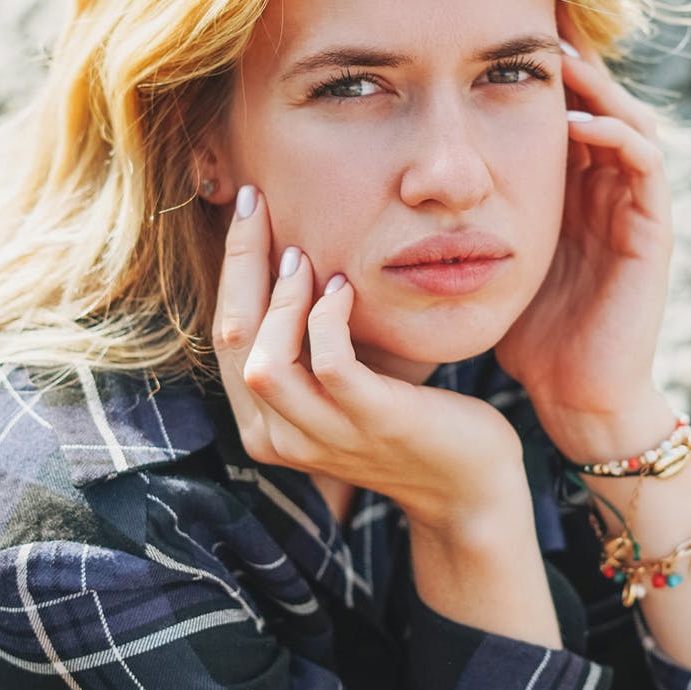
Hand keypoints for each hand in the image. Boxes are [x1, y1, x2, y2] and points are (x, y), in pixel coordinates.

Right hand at [211, 186, 525, 533]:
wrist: (466, 486)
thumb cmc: (404, 419)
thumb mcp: (338, 385)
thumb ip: (304, 346)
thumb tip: (285, 258)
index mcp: (262, 424)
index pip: (224, 336)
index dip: (230, 268)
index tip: (246, 209)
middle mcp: (278, 438)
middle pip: (233, 339)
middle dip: (241, 261)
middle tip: (257, 203)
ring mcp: (324, 436)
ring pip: (266, 361)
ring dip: (282, 298)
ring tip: (305, 257)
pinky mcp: (373, 423)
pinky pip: (330, 364)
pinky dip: (328, 317)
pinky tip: (342, 288)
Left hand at [495, 11, 674, 459]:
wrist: (575, 396)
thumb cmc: (524, 335)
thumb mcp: (484, 263)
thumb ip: (458, 223)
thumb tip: (392, 191)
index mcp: (565, 193)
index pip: (555, 113)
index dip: (530, 74)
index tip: (490, 33)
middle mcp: (602, 190)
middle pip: (595, 102)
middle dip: (568, 61)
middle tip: (534, 16)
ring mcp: (632, 209)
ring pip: (625, 119)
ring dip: (595, 85)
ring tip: (554, 55)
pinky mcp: (653, 233)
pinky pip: (645, 166)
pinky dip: (615, 136)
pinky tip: (575, 122)